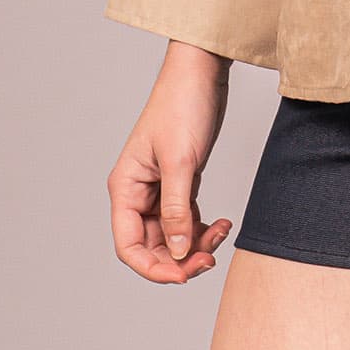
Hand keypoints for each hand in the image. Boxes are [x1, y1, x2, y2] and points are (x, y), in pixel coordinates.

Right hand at [107, 41, 233, 284]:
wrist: (202, 72)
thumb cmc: (183, 106)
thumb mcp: (181, 161)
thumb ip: (177, 210)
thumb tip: (177, 253)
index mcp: (125, 187)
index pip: (128, 245)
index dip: (152, 268)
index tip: (182, 276)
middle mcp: (138, 192)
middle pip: (151, 246)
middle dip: (179, 259)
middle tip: (210, 260)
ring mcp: (160, 188)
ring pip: (172, 235)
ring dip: (195, 245)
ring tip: (221, 235)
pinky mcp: (181, 181)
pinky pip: (188, 218)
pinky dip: (204, 227)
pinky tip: (224, 223)